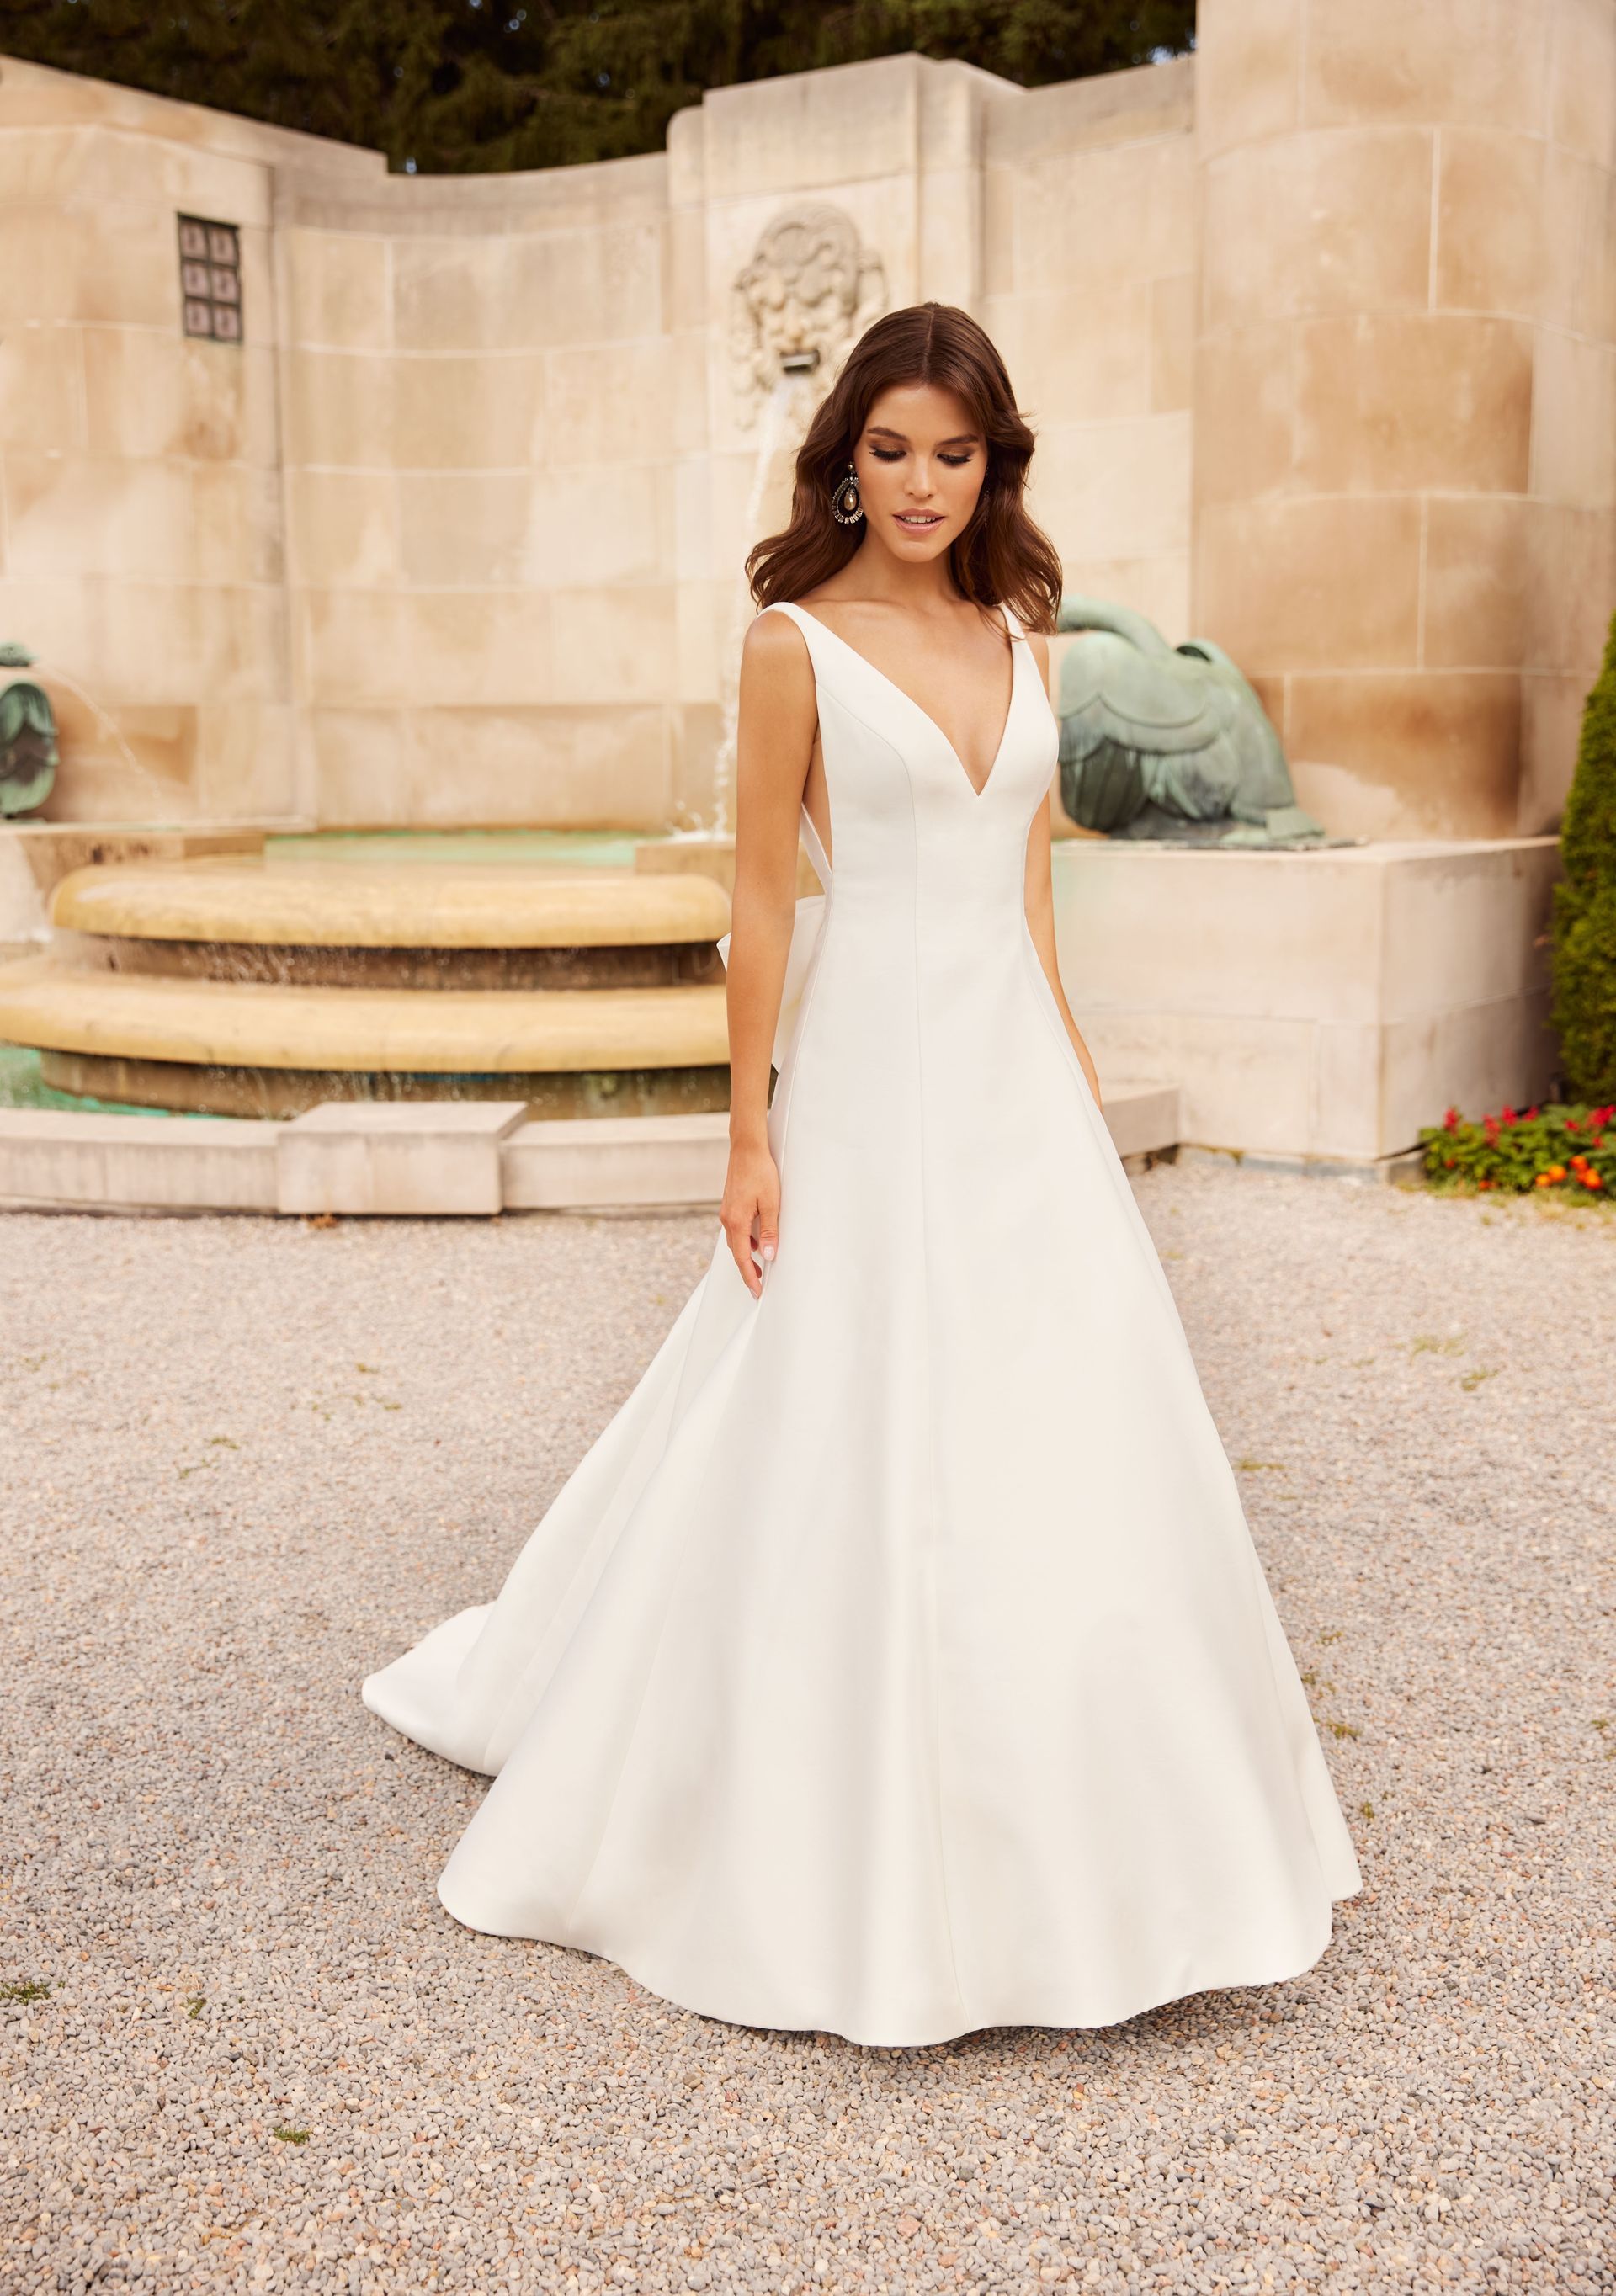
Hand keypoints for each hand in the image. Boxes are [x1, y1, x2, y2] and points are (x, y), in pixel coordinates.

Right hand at [721, 1137, 780, 1298]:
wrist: (746, 1148)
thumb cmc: (761, 1172)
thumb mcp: (771, 1203)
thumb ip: (769, 1230)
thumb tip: (769, 1255)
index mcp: (736, 1222)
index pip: (743, 1258)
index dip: (750, 1277)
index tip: (757, 1292)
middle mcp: (727, 1219)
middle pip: (737, 1253)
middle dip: (747, 1271)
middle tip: (759, 1286)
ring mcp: (727, 1212)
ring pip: (736, 1241)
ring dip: (746, 1256)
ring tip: (760, 1268)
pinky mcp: (730, 1205)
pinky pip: (735, 1230)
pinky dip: (745, 1241)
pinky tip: (756, 1242)